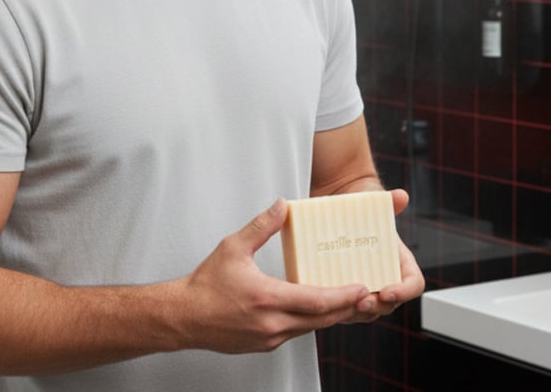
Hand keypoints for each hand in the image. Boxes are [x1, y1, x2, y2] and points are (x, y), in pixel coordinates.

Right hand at [173, 198, 370, 352]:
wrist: (184, 317)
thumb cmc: (206, 284)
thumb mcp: (233, 247)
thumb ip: (261, 226)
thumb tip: (282, 205)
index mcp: (267, 298)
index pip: (316, 301)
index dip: (343, 296)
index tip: (361, 287)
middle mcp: (272, 324)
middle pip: (321, 319)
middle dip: (346, 307)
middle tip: (367, 295)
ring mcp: (269, 338)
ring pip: (311, 328)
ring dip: (331, 315)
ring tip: (349, 300)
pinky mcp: (265, 344)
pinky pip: (297, 333)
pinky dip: (312, 321)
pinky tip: (317, 309)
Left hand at [343, 188, 425, 322]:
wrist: (340, 209)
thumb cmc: (363, 209)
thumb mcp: (376, 204)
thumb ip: (390, 202)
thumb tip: (400, 196)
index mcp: (400, 263)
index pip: (413, 285)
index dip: (403, 292)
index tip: (387, 291)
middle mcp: (386, 279)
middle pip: (389, 304)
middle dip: (376, 306)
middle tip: (361, 302)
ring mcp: (366, 287)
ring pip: (366, 311)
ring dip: (356, 313)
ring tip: (343, 305)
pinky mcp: (345, 291)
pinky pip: (345, 307)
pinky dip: (338, 308)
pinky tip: (326, 302)